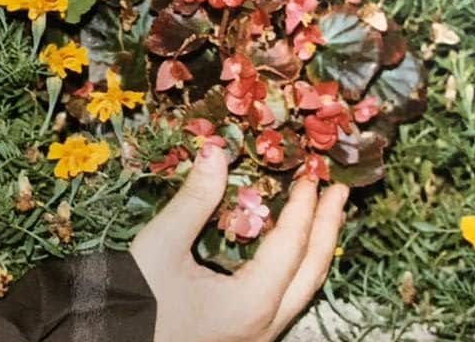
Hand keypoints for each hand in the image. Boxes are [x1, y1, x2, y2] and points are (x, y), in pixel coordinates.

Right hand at [130, 145, 348, 341]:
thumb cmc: (135, 303)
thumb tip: (216, 151)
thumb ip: (193, 200)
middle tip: (339, 192)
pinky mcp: (247, 337)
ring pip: (304, 290)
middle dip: (328, 228)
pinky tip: (290, 251)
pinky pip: (287, 300)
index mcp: (250, 303)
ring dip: (316, 249)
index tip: (312, 176)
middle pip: (312, 272)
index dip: (305, 207)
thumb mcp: (160, 246)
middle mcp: (265, 325)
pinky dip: (297, 268)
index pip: (292, 246)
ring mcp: (259, 336)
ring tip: (322, 216)